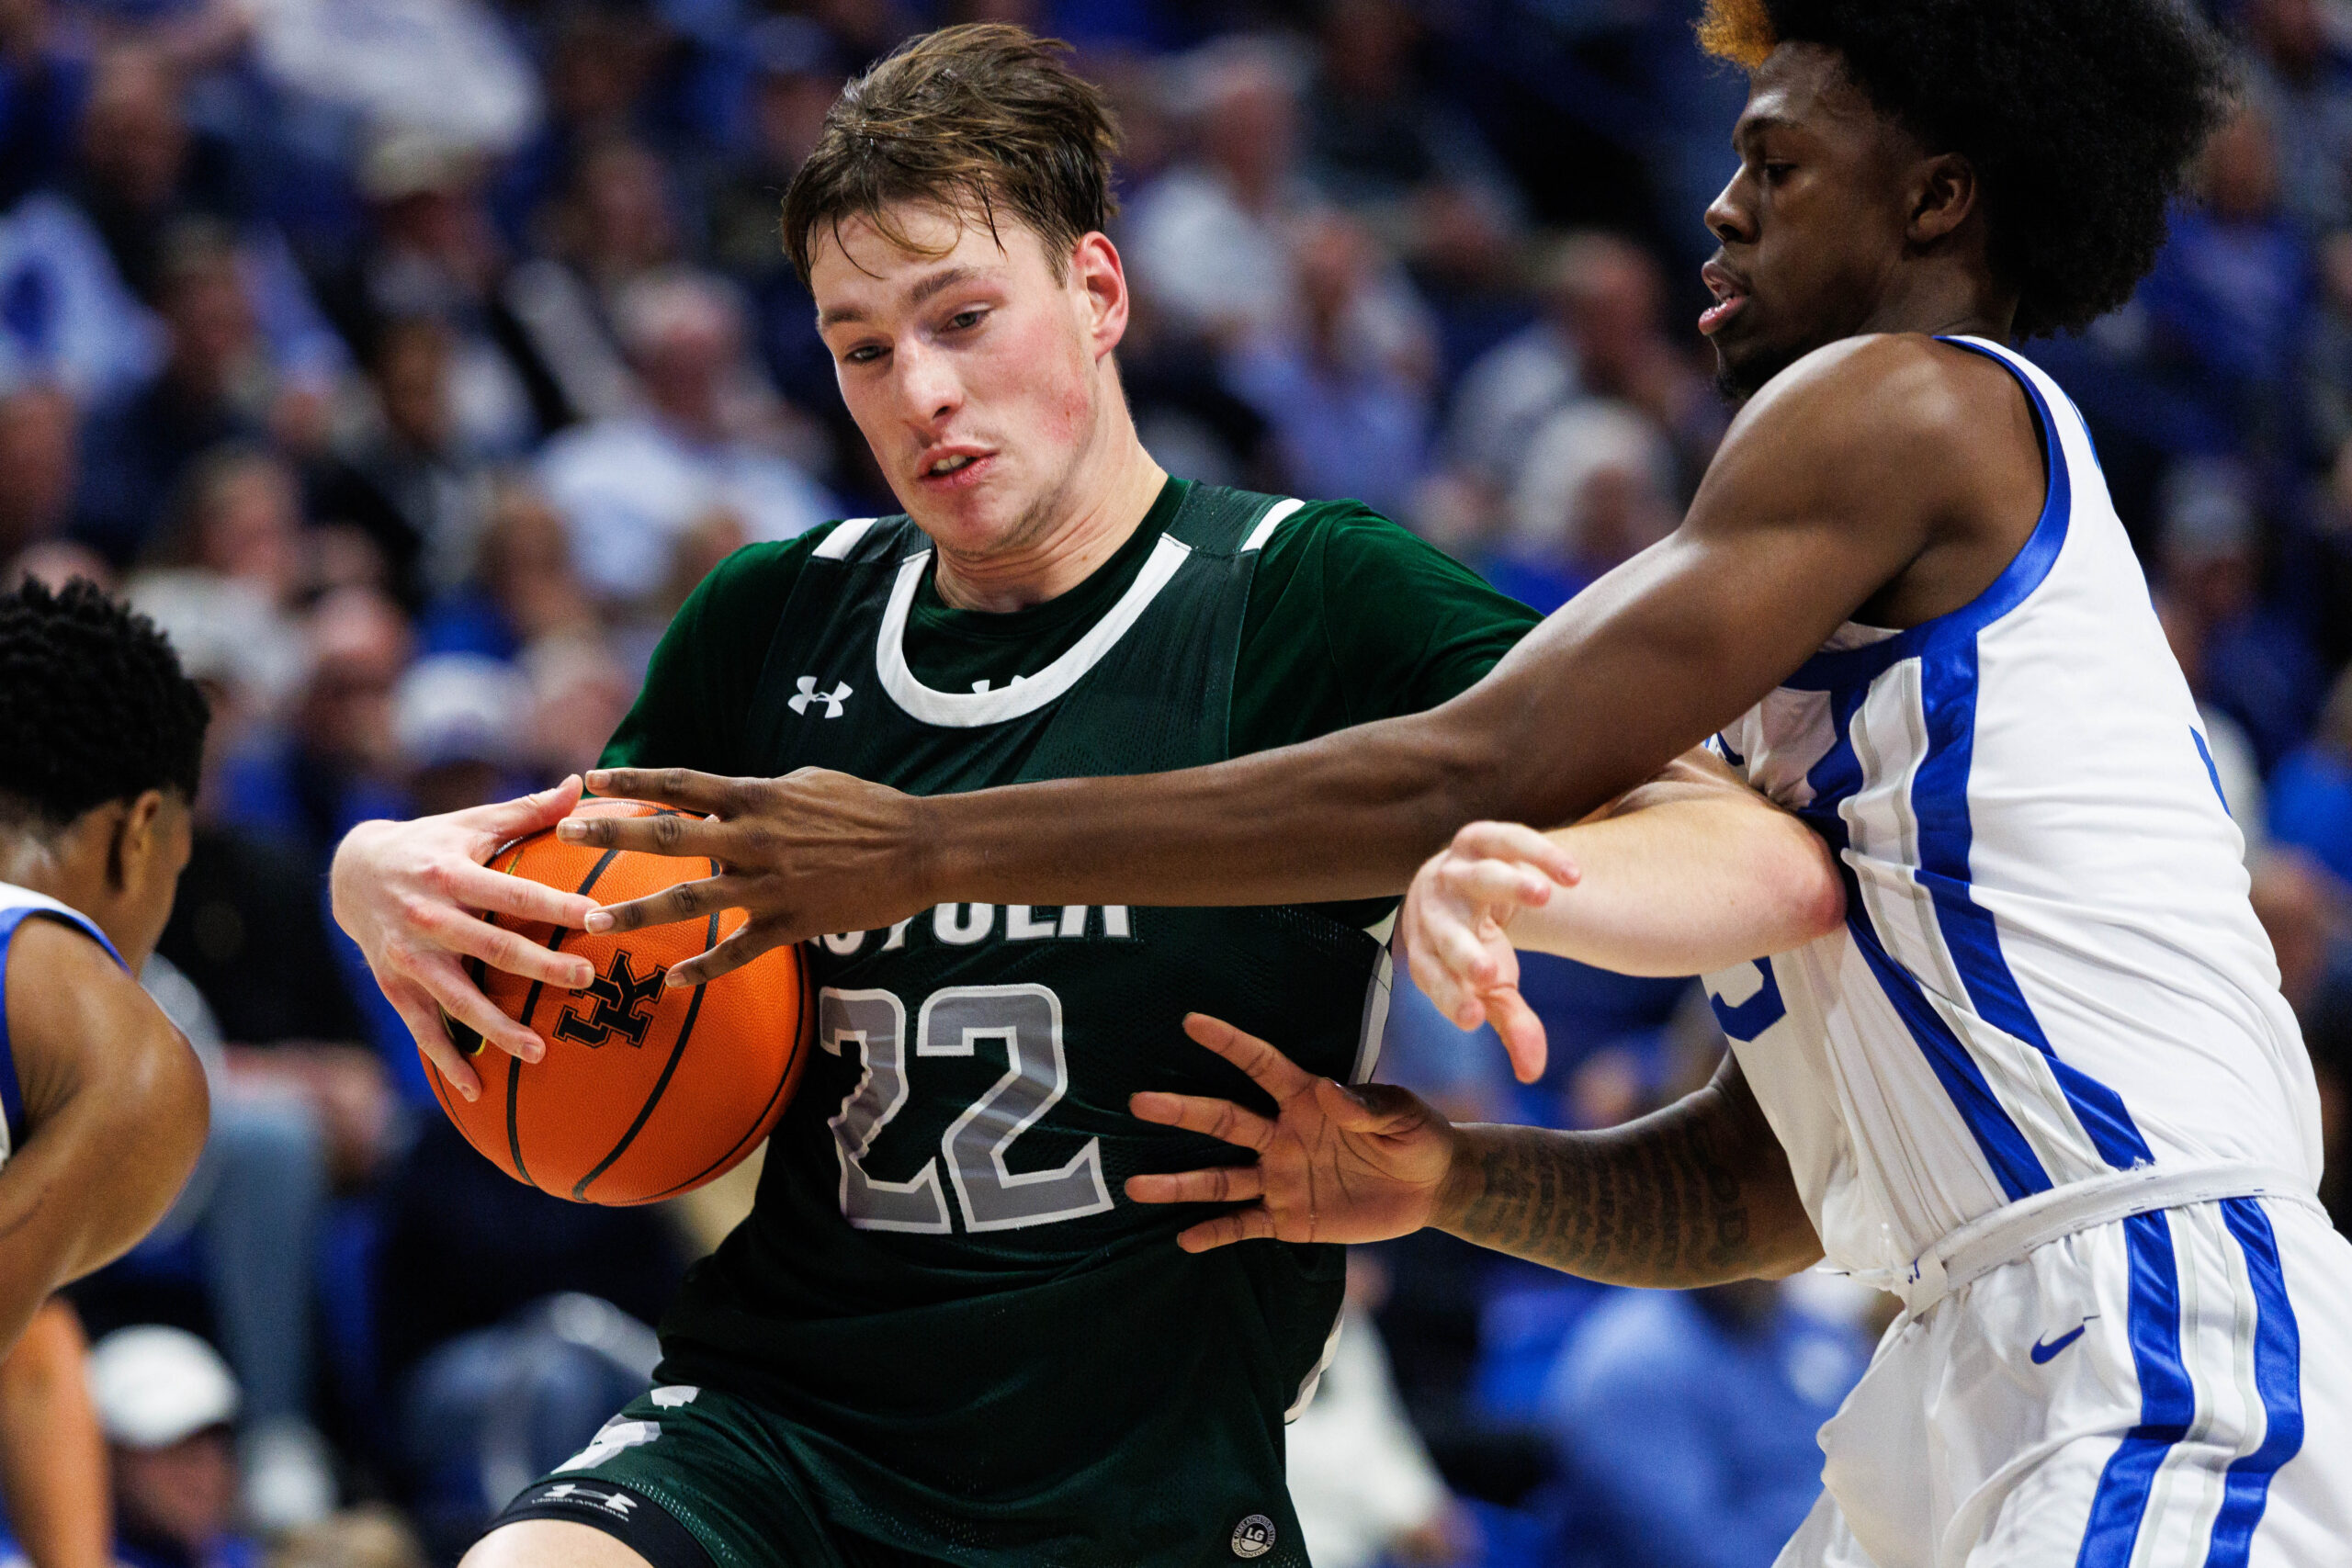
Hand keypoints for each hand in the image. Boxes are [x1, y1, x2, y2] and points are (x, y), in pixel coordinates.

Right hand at [330, 778, 597, 1099]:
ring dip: (497, 1028)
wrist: (352, 871)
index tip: (597, 917)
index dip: (554, 904)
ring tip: (539, 1053)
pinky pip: (423, 1029)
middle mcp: (427, 917)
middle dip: (539, 966)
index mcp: (451, 874)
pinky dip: (448, 1059)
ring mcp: (409, 957)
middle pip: (490, 947)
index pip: (513, 892)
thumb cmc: (431, 842)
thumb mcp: (471, 822)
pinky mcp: (395, 985)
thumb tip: (580, 784)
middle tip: (585, 980)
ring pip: (457, 999)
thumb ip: (526, 812)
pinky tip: (477, 1090)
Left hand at [555, 766, 929, 987]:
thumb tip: (726, 793)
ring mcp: (771, 883)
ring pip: (691, 898)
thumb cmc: (867, 809)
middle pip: (670, 834)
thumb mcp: (809, 782)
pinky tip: (673, 982)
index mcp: (757, 795)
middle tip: (564, 836)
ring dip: (637, 910)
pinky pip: (739, 950)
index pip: (681, 783)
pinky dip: (705, 967)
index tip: (588, 781)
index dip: (632, 780)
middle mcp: (755, 837)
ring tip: (591, 921)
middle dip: (612, 834)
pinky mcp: (792, 922)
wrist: (920, 849)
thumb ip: (761, 791)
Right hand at [1122, 1015, 1461, 1251]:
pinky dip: (1216, 1233)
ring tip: (1136, 1186)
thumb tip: (1328, 1091)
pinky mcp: (1289, 1217)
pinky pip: (1245, 1225)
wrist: (1432, 1187)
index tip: (1191, 1022)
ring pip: (1221, 1179)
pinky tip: (1185, 1240)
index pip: (1261, 1065)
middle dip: (1182, 1112)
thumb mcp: (1403, 1115)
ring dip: (1181, 1184)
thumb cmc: (1417, 1136)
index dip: (1229, 1044)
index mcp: (1306, 1099)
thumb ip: (1369, 1105)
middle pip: (1224, 1121)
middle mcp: (1282, 1135)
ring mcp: (1281, 1177)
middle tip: (1139, 1102)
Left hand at [1397, 822, 1576, 1083]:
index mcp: (1428, 953)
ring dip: (1508, 885)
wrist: (1458, 883)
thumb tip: (1533, 1074)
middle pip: (1443, 932)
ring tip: (1545, 897)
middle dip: (1462, 953)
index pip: (1431, 978)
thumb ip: (1513, 1024)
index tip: (1473, 1017)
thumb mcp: (1494, 987)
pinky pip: (1505, 838)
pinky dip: (1539, 852)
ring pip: (1476, 875)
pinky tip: (1574, 876)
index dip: (1449, 996)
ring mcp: (1454, 871)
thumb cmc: (1475, 946)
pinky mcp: (1478, 839)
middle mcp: (1434, 911)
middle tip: (1490, 974)